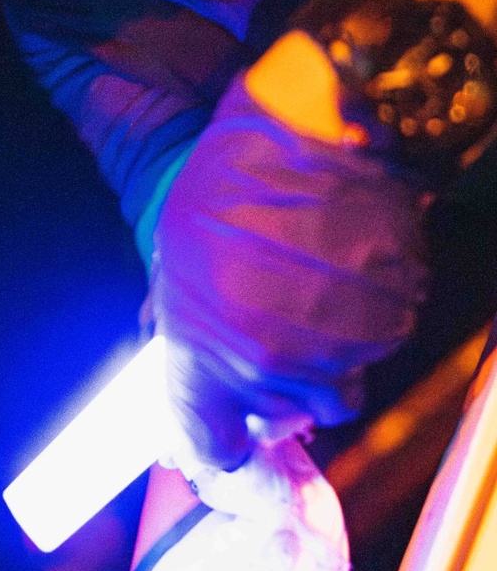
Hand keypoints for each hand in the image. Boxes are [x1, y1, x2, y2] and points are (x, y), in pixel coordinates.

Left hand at [150, 67, 428, 467]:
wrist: (303, 122)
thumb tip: (204, 386)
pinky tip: (347, 261)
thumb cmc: (226, 185)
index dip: (225, 443)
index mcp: (209, 358)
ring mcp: (340, 345)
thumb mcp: (178, 267)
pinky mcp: (392, 314)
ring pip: (346, 379)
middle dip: (290, 384)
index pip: (215, 448)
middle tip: (283, 326)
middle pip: (296, 415)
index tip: (232, 432)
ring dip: (332, 345)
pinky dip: (369, 312)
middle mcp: (276, 367)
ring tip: (314, 279)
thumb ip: (193, 339)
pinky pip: (381, 338)